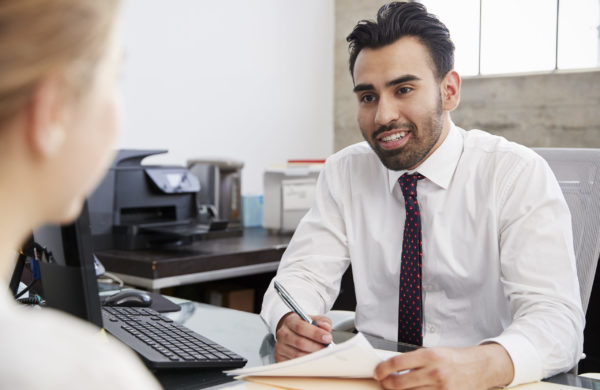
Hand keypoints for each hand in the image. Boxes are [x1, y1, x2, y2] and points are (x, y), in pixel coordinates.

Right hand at [274, 312, 332, 361]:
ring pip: (297, 355)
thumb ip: (322, 322)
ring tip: (322, 354)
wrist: (293, 331)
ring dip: (312, 356)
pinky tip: (313, 359)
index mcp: (290, 321)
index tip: (327, 338)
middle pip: (300, 342)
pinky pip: (294, 363)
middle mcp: (283, 333)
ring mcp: (280, 346)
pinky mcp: (280, 357)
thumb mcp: (315, 319)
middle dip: (317, 347)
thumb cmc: (305, 326)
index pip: (301, 327)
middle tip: (327, 348)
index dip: (315, 333)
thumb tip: (326, 327)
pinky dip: (306, 363)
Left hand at [374, 343, 513, 389]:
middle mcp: (435, 372)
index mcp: (430, 355)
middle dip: (387, 384)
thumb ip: (414, 361)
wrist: (480, 367)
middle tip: (383, 382)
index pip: (397, 363)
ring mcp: (441, 387)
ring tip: (396, 388)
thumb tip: (392, 368)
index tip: (378, 372)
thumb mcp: (433, 352)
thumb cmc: (455, 359)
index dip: (382, 369)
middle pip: (399, 383)